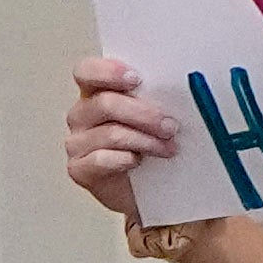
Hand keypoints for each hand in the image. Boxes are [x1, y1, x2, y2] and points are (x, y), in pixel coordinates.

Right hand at [63, 51, 190, 227]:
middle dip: (143, 114)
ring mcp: (77, 142)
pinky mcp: (79, 169)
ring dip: (144, 140)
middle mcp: (82, 115)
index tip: (137, 79)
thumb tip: (185, 86)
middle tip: (170, 125)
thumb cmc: (152, 147)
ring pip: (110, 133)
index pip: (87, 71)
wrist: (150, 190)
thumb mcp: (156, 116)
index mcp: (96, 92)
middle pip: (105, 103)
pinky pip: (101, 160)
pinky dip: (125, 159)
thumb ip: (157, 98)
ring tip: (168, 148)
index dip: (108, 71)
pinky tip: (139, 161)